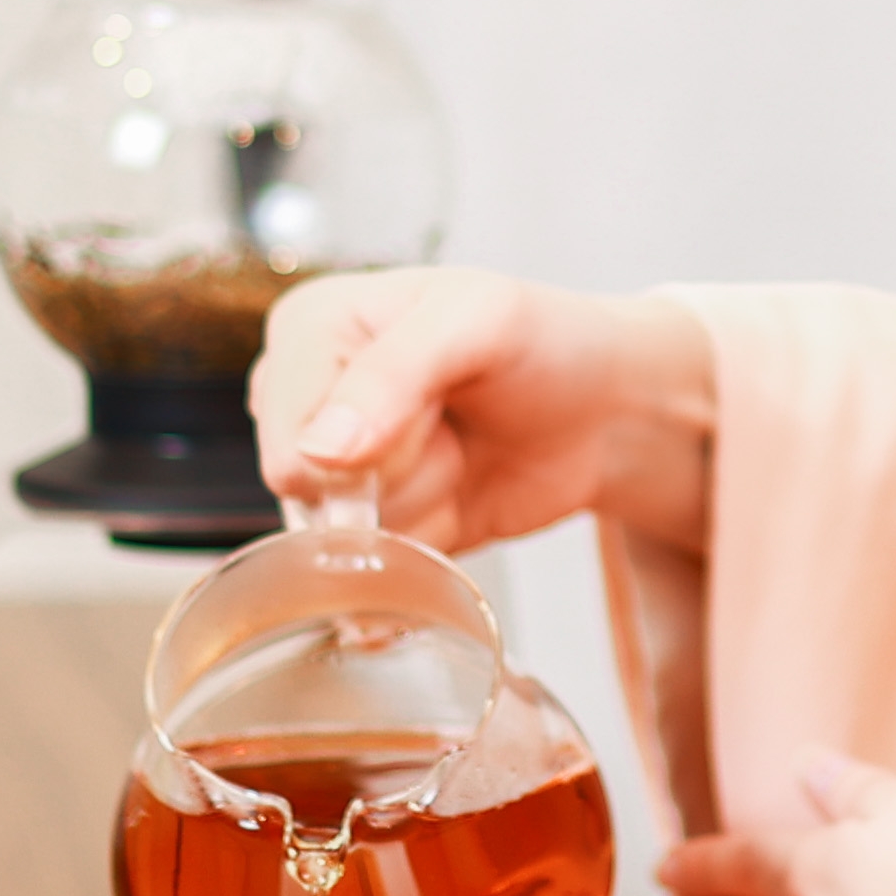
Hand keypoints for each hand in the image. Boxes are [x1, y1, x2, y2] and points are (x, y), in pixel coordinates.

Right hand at [249, 267, 717, 556]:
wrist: (606, 409)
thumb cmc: (543, 341)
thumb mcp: (478, 323)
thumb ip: (393, 374)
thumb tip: (318, 451)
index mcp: (308, 330)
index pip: (289, 437)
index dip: (373, 440)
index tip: (438, 399)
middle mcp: (304, 402)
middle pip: (311, 497)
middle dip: (402, 473)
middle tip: (454, 423)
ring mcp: (334, 473)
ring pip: (344, 541)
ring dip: (424, 507)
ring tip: (460, 450)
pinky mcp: (373, 529)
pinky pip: (377, 572)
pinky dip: (431, 545)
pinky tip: (461, 492)